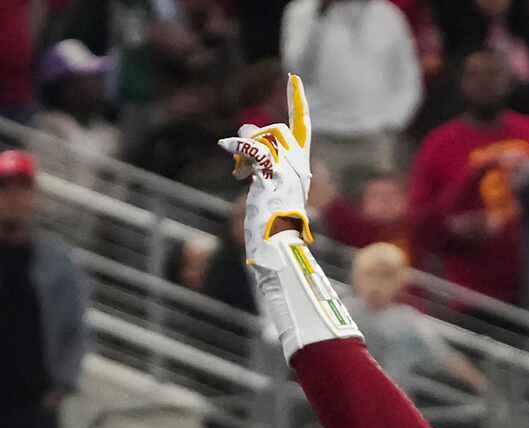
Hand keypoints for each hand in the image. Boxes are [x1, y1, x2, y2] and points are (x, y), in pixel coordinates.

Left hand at [221, 73, 315, 253]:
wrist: (276, 248)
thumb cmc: (269, 222)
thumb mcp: (265, 183)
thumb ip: (259, 155)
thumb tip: (245, 127)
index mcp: (301, 168)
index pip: (303, 127)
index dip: (297, 102)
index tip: (294, 78)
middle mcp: (299, 166)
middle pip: (276, 131)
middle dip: (255, 140)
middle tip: (239, 167)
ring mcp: (288, 171)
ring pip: (264, 138)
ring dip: (245, 150)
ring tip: (238, 174)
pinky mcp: (274, 176)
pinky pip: (253, 148)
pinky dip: (237, 147)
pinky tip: (225, 150)